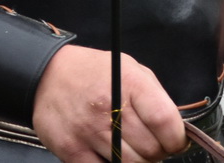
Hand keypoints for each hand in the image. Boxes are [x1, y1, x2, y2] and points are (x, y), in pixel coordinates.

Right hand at [33, 44, 186, 162]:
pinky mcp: (72, 150)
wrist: (47, 74)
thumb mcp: (131, 69)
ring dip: (137, 162)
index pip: (165, 121)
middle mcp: (110, 107)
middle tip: (149, 144)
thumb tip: (175, 130)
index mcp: (130, 84)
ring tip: (130, 148)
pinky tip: (110, 155)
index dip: (176, 139)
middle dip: (157, 152)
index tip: (175, 142)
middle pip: (150, 149)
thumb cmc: (94, 72)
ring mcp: (89, 131)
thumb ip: (154, 98)